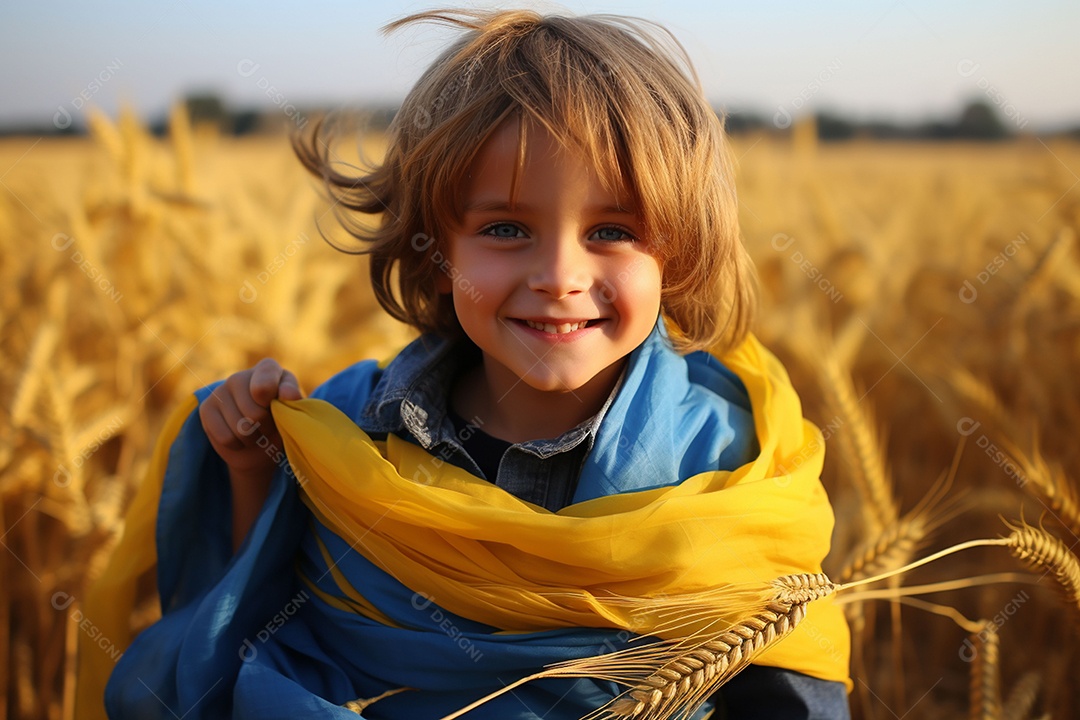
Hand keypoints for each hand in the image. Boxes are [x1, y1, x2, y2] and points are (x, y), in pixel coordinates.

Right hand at [199, 358, 302, 477]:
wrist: (260, 440)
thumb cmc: (282, 418)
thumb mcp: (293, 407)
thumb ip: (293, 398)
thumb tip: (291, 395)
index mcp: (267, 369)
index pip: (265, 385)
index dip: (269, 402)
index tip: (273, 406)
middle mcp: (240, 376)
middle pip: (254, 414)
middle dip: (266, 428)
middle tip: (268, 426)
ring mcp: (219, 391)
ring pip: (240, 429)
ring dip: (252, 439)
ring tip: (255, 432)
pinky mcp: (206, 409)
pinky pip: (225, 437)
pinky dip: (237, 445)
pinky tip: (240, 438)